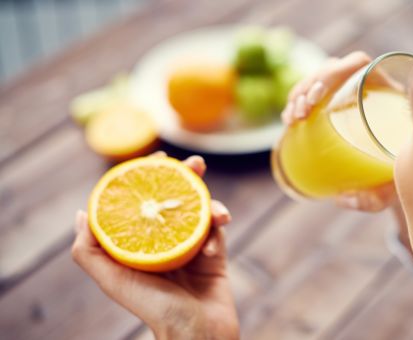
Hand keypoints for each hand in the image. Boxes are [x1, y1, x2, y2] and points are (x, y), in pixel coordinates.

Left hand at [71, 152, 238, 339]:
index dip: (148, 177)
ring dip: (210, 199)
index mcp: (141, 245)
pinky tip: (215, 240)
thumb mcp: (113, 280)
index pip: (142, 202)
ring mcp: (192, 248)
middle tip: (195, 163)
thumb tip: (82, 212)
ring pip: (200, 211)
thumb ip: (88, 250)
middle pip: (175, 199)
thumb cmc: (153, 309)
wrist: (197, 334)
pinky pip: (218, 233)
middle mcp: (165, 243)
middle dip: (185, 177)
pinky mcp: (215, 256)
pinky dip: (218, 230)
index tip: (157, 158)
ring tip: (216, 205)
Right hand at [281, 51, 396, 211]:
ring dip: (298, 93)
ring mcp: (350, 96)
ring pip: (318, 80)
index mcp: (387, 92)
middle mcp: (368, 88)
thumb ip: (374, 198)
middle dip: (308, 85)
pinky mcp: (335, 107)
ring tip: (292, 118)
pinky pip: (312, 95)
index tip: (316, 98)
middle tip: (300, 113)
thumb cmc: (398, 177)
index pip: (359, 63)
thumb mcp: (392, 188)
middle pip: (333, 69)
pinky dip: (296, 103)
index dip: (334, 72)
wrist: (396, 176)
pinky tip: (289, 120)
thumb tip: (341, 198)